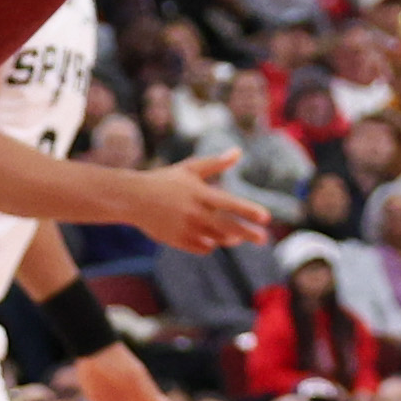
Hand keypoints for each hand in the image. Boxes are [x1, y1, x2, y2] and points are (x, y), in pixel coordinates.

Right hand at [117, 151, 272, 252]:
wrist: (134, 199)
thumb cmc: (165, 180)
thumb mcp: (190, 168)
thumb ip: (216, 163)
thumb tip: (238, 152)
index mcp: (200, 194)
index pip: (231, 204)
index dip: (249, 211)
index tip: (266, 217)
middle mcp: (195, 213)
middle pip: (228, 227)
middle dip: (248, 234)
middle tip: (263, 239)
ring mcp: (187, 229)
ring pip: (217, 239)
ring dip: (230, 239)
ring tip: (238, 237)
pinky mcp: (178, 241)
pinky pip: (202, 248)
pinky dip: (211, 245)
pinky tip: (215, 240)